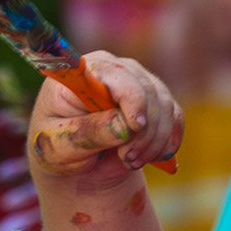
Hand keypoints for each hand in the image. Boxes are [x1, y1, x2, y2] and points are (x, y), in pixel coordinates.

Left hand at [28, 51, 182, 184]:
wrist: (72, 159)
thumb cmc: (57, 147)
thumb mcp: (60, 146)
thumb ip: (88, 134)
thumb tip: (124, 127)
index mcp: (81, 72)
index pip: (113, 72)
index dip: (130, 97)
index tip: (136, 127)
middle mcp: (112, 69)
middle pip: (144, 89)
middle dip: (142, 131)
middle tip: (127, 158)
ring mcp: (136, 81)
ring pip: (163, 104)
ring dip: (154, 139)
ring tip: (131, 161)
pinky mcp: (153, 99)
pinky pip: (174, 116)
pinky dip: (166, 141)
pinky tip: (150, 158)